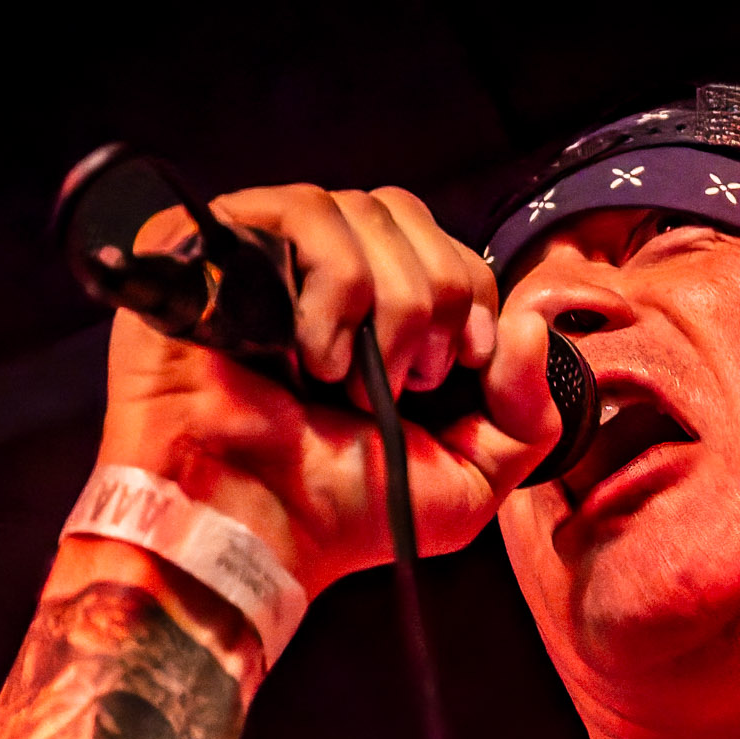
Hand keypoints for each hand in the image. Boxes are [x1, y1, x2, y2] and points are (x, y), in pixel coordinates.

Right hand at [92, 184, 561, 602]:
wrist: (253, 529)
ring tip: (350, 380)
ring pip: (360, 209)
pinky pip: (300, 212)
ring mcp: (264, 254)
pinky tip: (314, 358)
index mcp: (375, 313)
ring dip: (384, 303)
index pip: (442, 246)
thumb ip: (527, 414)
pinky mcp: (210, 246)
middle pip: (404, 212)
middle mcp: (318, 273)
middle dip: (433, 296)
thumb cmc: (341, 513)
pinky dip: (333, 289)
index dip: (470, 292)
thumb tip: (529, 325)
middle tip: (410, 380)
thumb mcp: (468, 480)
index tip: (466, 363)